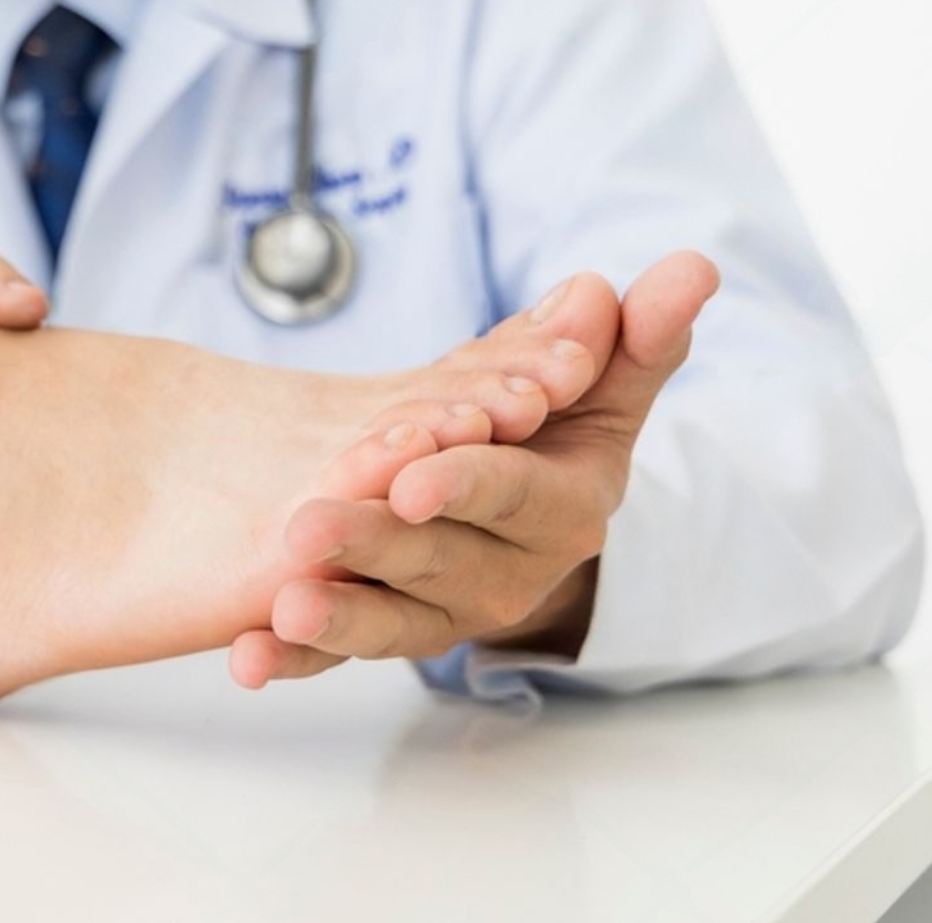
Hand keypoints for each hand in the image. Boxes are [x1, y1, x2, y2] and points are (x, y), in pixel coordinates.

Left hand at [229, 252, 721, 687]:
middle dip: (375, 544)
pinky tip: (243, 659)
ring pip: (387, 618)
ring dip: (334, 619)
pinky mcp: (384, 630)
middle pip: (435, 557)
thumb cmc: (560, 430)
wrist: (520, 505)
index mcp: (563, 509)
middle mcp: (506, 571)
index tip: (413, 476)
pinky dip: (292, 662)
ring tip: (284, 609)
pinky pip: (336, 656)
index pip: (513, 493)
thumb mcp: (602, 381)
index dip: (468, 483)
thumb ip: (637, 334)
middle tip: (311, 527)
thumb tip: (688, 268)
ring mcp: (441, 611)